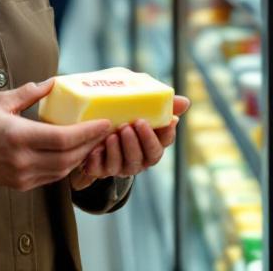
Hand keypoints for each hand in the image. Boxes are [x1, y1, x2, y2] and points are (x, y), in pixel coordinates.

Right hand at [0, 80, 112, 191]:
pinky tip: (74, 153)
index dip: (88, 132)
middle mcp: (23, 160)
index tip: (104, 122)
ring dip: (82, 156)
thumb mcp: (1, 101)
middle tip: (105, 131)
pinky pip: (52, 177)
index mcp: (19, 137)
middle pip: (69, 156)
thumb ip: (29, 93)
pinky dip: (67, 165)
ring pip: (63, 170)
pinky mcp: (21, 185)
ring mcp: (22, 176)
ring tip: (94, 141)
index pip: (64, 138)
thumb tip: (53, 83)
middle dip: (91, 144)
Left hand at [70, 95, 190, 190]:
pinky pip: (102, 169)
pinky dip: (100, 159)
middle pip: (149, 156)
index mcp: (151, 141)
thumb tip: (185, 102)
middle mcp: (140, 157)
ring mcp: (121, 166)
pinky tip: (96, 149)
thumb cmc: (117, 114)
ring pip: (128, 165)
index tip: (167, 122)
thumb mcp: (136, 105)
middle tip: (130, 126)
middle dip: (140, 141)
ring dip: (121, 150)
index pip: (165, 141)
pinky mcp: (101, 170)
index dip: (166, 133)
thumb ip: (158, 103)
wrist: (86, 129)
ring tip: (113, 135)